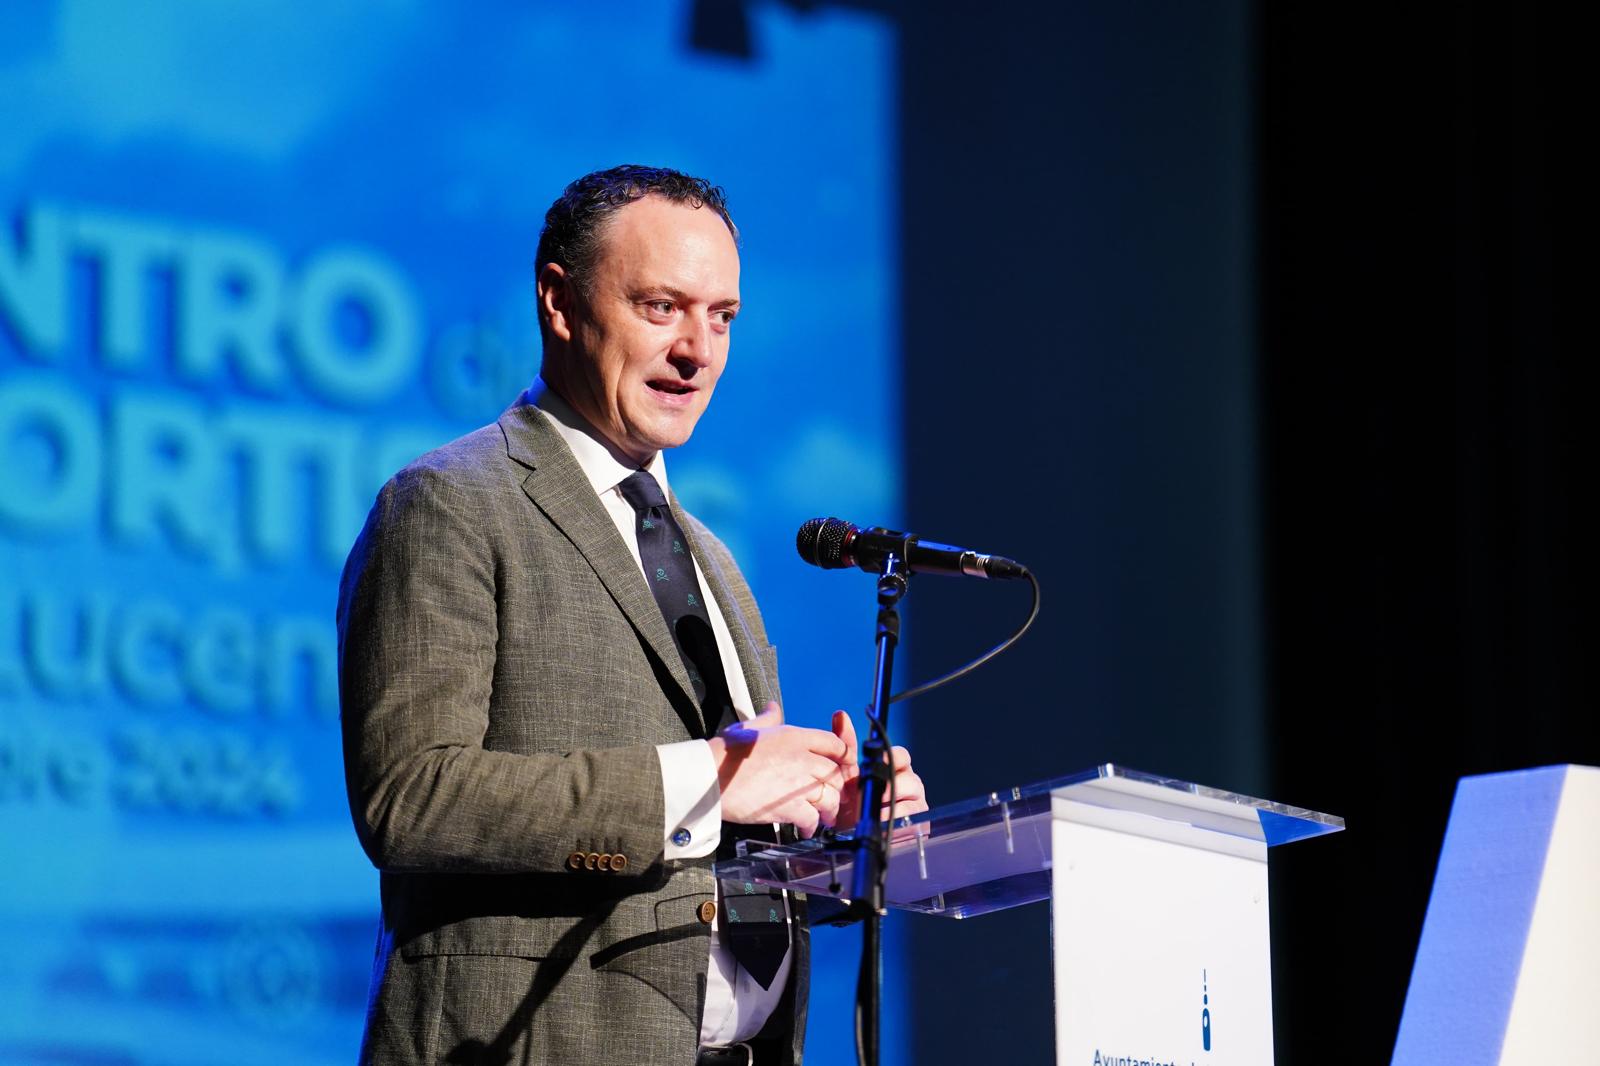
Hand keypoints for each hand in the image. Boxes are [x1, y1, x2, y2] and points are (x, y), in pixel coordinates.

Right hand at [707, 702, 847, 838]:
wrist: (709, 777)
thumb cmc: (725, 754)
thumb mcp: (749, 727)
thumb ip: (768, 719)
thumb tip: (774, 709)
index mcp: (794, 736)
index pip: (834, 743)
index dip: (842, 757)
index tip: (839, 768)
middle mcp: (801, 758)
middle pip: (836, 773)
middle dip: (836, 788)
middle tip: (831, 797)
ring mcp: (797, 783)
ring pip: (829, 797)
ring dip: (827, 810)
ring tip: (822, 817)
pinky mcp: (788, 806)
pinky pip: (812, 818)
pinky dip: (811, 826)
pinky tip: (805, 829)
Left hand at [831, 710, 927, 831]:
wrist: (850, 834)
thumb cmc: (851, 802)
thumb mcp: (845, 771)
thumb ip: (845, 744)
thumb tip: (840, 716)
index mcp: (895, 767)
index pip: (901, 755)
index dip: (890, 759)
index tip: (876, 765)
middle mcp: (909, 781)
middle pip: (910, 774)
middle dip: (890, 783)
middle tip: (872, 791)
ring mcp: (916, 801)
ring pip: (913, 792)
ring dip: (891, 801)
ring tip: (873, 808)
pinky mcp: (919, 821)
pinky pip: (914, 815)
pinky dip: (896, 817)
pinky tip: (882, 820)